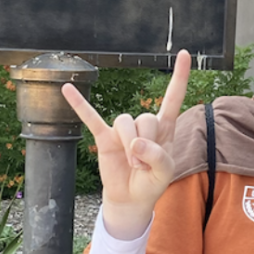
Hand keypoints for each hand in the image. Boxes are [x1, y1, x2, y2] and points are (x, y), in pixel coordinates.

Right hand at [62, 49, 191, 239]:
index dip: (179, 77)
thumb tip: (135, 144)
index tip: (185, 54)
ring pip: (125, 121)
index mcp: (164, 128)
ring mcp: (122, 130)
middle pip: (145, 117)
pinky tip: (67, 89)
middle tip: (144, 165)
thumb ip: (158, 156)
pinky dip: (80, 104)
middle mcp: (143, 124)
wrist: (131, 199)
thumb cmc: (151, 183)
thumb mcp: (165, 173)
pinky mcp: (104, 138)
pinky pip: (91, 118)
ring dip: (129, 144)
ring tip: (133, 163)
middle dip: (146, 142)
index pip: (173, 98)